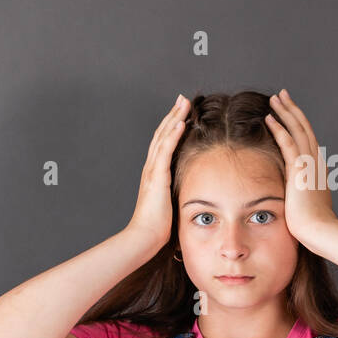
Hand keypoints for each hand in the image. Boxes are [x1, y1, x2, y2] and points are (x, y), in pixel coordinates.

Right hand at [126, 94, 189, 248]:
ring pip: (163, 138)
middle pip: (162, 135)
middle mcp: (151, 169)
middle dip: (173, 115)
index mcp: (154, 175)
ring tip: (184, 103)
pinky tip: (180, 122)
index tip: (182, 114)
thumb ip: (178, 195)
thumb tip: (193, 194)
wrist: (144, 238)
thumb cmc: (157, 229)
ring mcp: (152, 172)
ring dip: (174, 118)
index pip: (163, 145)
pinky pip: (165, 151)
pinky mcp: (156, 177)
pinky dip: (172, 135)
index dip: (172, 127)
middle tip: (183, 99)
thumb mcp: (170, 206)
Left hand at [264, 89, 337, 243]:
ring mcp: (309, 164)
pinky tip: (269, 118)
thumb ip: (304, 193)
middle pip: (304, 128)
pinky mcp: (300, 169)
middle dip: (292, 110)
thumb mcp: (308, 204)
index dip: (298, 124)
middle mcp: (315, 161)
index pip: (307, 139)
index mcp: (317, 168)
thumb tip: (300, 193)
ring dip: (285, 112)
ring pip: (298, 130)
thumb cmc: (312, 224)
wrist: (320, 231)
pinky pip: (288, 143)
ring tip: (275, 98)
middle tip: (282, 95)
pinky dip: (279, 129)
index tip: (288, 112)